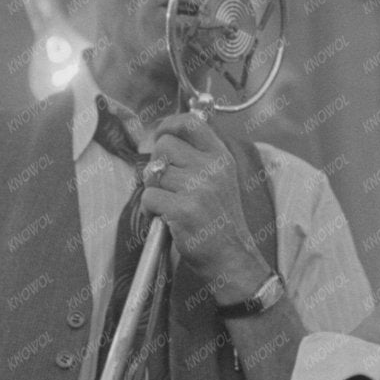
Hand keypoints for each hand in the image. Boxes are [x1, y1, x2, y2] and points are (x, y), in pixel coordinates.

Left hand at [141, 114, 265, 301]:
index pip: (191, 122)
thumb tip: (163, 136)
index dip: (169, 125)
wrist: (231, 256)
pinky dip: (150, 211)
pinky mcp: (183, 209)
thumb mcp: (220, 179)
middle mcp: (211, 168)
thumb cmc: (218, 220)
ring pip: (152, 174)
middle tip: (165, 185)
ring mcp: (198, 188)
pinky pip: (149, 198)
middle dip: (156, 165)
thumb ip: (198, 157)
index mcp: (221, 157)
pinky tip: (165, 220)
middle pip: (164, 146)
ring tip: (168, 206)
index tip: (161, 134)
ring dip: (153, 191)